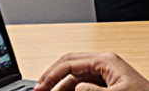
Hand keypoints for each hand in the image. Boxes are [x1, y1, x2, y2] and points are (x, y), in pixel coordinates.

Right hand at [34, 51, 148, 90]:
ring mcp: (106, 74)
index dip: (52, 75)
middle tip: (40, 90)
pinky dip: (73, 90)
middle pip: (70, 66)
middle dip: (53, 77)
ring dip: (62, 86)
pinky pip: (84, 85)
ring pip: (75, 77)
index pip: (70, 62)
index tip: (41, 87)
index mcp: (106, 60)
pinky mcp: (109, 84)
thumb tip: (76, 87)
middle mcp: (104, 64)